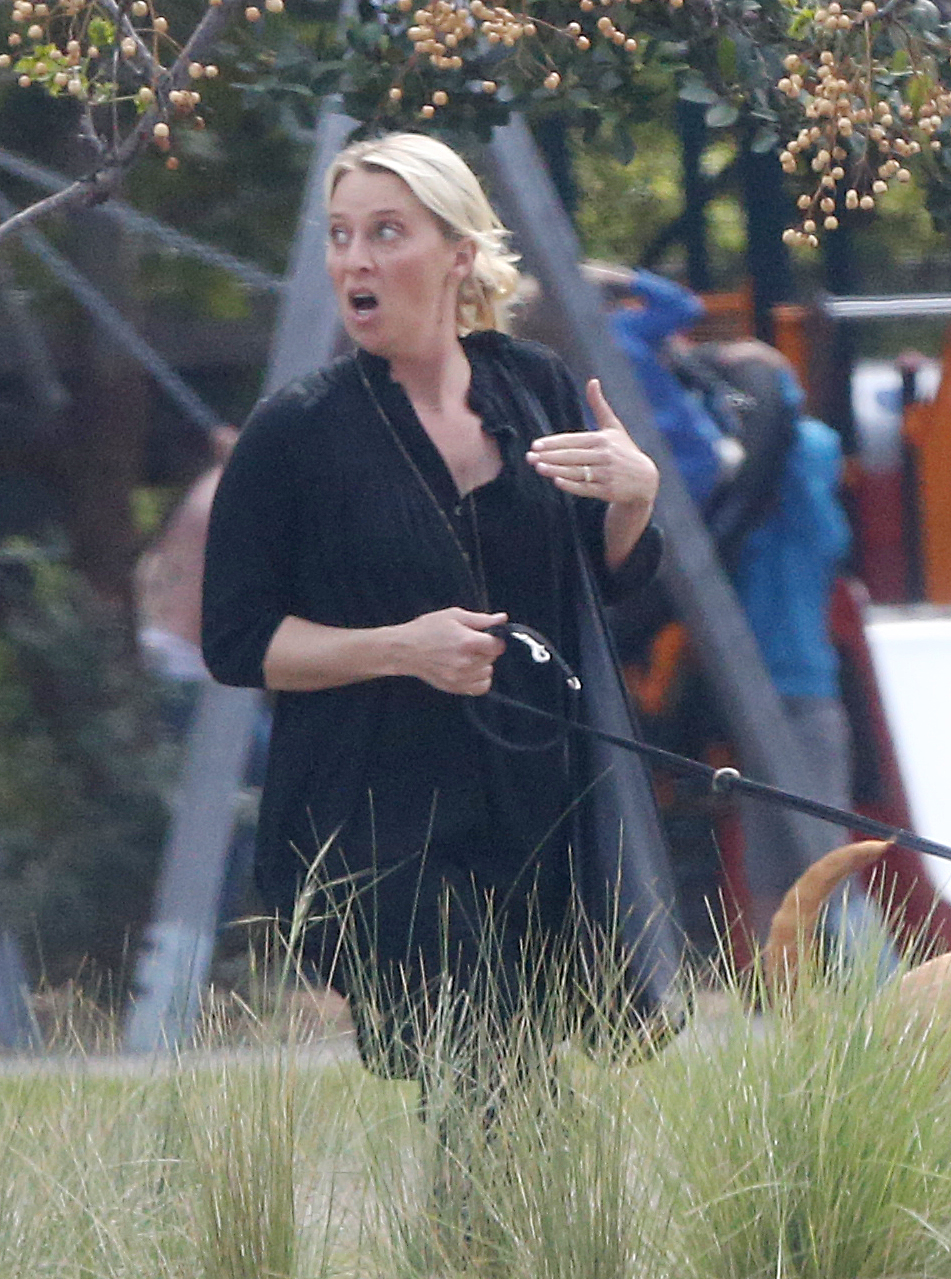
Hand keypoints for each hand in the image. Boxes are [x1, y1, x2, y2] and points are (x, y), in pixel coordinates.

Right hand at [393, 607, 507, 695]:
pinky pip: (480, 688)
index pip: (498, 646)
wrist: (405, 649)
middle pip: (492, 659)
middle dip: (485, 650)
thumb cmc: (426, 630)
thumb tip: (501, 618)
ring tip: (466, 656)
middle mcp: (465, 662)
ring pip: (487, 672)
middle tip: (470, 644)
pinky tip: (469, 670)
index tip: (487, 637)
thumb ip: (481, 619)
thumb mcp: (454, 616)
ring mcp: (460, 677)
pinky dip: (479, 679)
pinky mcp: (455, 687)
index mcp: (467, 642)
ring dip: (482, 665)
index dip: (495, 640)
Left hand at [525, 378, 658, 510]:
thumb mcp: (614, 427)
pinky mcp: (609, 490)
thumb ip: (599, 406)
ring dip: (556, 470)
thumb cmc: (624, 451)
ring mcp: (608, 474)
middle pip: (572, 456)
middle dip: (549, 456)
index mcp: (603, 439)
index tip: (535, 445)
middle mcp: (605, 455)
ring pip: (577, 472)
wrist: (645, 480)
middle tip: (529, 457)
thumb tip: (592, 380)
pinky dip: (572, 485)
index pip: (573, 440)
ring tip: (538, 467)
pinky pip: (587, 488)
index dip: (553, 443)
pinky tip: (556, 481)